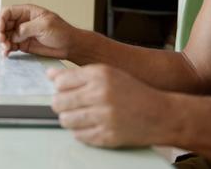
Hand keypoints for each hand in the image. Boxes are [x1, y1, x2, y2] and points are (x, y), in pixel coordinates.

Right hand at [0, 4, 74, 58]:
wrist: (70, 46)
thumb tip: (14, 34)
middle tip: (2, 41)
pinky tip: (7, 54)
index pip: (8, 12)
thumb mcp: (44, 26)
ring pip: (5, 35)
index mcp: (27, 12)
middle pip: (3, 24)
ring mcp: (22, 33)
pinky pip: (10, 45)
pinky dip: (6, 49)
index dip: (0, 20)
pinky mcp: (23, 44)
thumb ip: (27, 28)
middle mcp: (22, 21)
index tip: (0, 30)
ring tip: (5, 49)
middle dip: (0, 32)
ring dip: (2, 42)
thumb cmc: (61, 32)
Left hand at [48, 65, 169, 147]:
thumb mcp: (108, 73)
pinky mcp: (107, 136)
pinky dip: (80, 132)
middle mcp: (101, 95)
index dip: (59, 87)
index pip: (61, 81)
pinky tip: (89, 125)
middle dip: (60, 104)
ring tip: (78, 115)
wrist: (161, 115)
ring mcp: (104, 117)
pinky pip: (79, 136)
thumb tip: (50, 74)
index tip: (63, 89)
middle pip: (59, 102)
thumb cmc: (133, 92)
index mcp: (100, 75)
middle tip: (66, 105)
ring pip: (66, 121)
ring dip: (68, 119)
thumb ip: (77, 74)